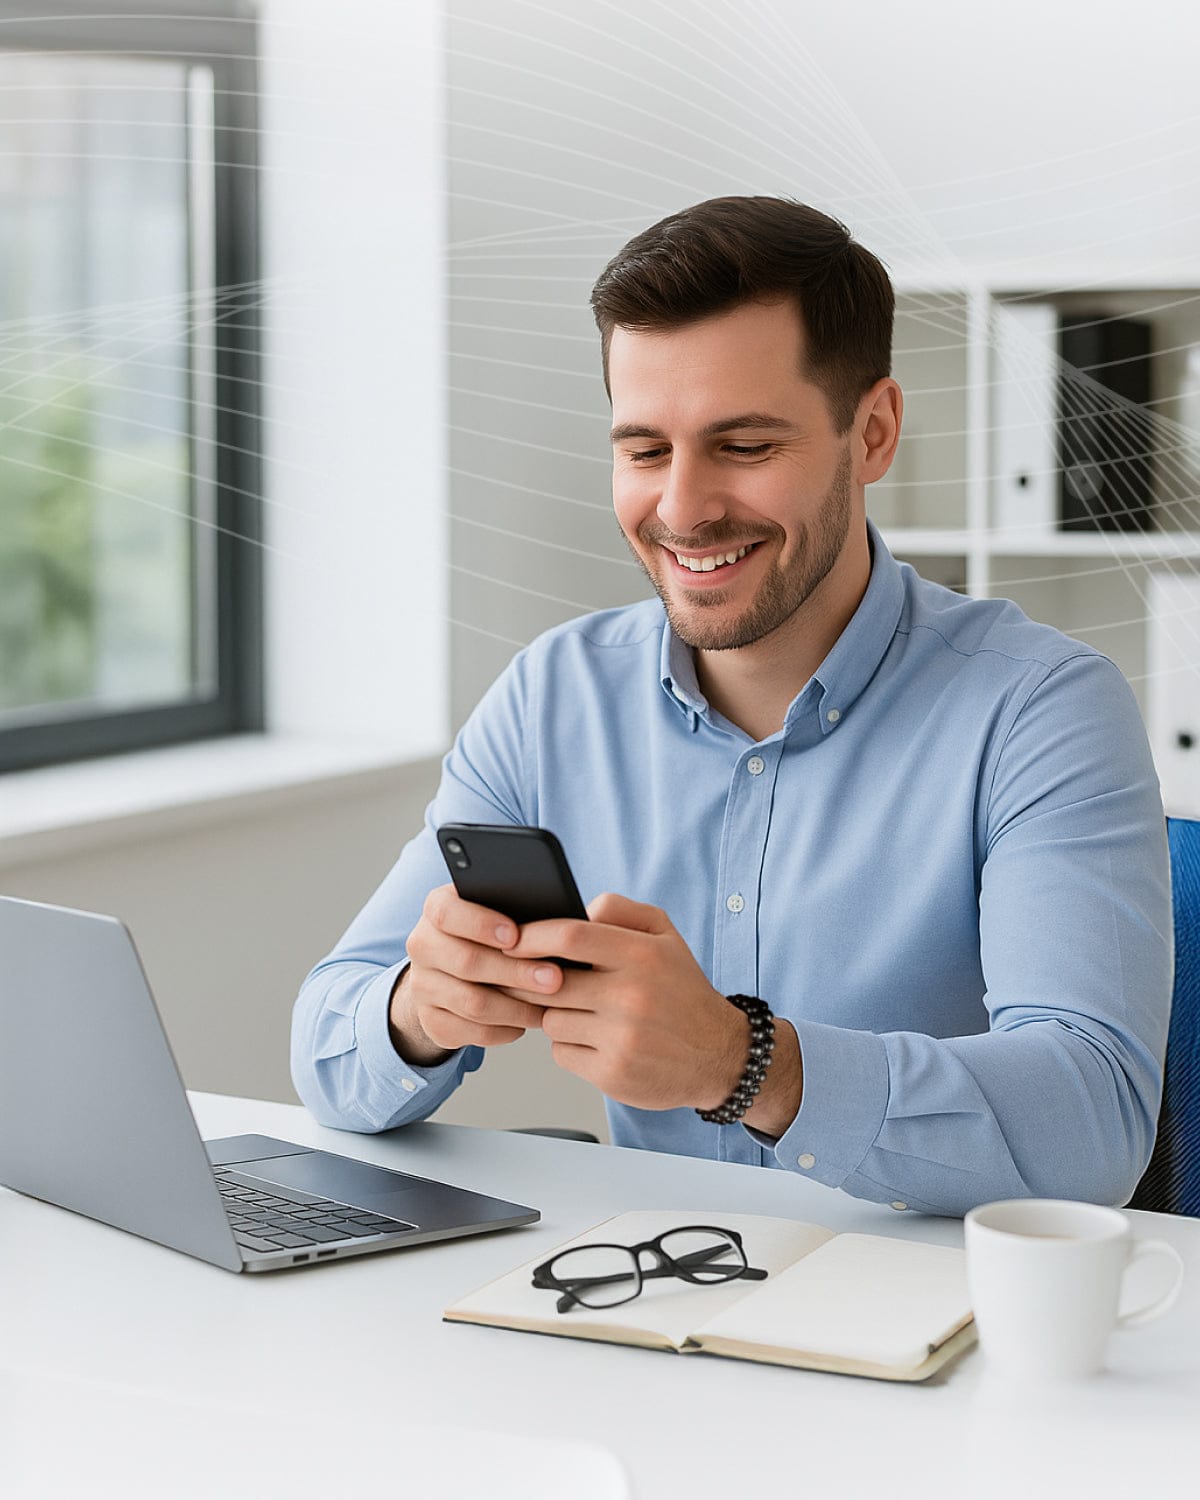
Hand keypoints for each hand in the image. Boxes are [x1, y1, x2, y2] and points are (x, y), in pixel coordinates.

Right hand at [389, 883, 564, 1064]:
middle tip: (555, 978)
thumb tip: (561, 919)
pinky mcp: (432, 1021)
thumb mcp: (499, 913)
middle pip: (467, 961)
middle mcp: (423, 946)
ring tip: (550, 1006)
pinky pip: (472, 1031)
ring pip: (473, 1003)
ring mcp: (423, 986)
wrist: (452, 973)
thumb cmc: (490, 937)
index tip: (516, 935)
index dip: (480, 924)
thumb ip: (520, 911)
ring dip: (517, 1007)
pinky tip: (528, 1022)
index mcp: (437, 910)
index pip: (447, 912)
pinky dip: (505, 1029)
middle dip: (516, 972)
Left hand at [506, 893, 754, 1111]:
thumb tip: (578, 908)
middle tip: (533, 980)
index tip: (512, 939)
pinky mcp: (612, 1074)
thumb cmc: (682, 990)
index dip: (532, 935)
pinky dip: (569, 1046)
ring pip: (551, 1020)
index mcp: (642, 955)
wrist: (718, 1055)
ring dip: (555, 1015)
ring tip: (583, 1012)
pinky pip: (561, 1053)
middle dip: (532, 981)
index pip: (571, 935)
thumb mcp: (665, 936)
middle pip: (550, 983)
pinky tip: (594, 1039)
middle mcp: (632, 996)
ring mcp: (621, 1039)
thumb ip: (621, 910)